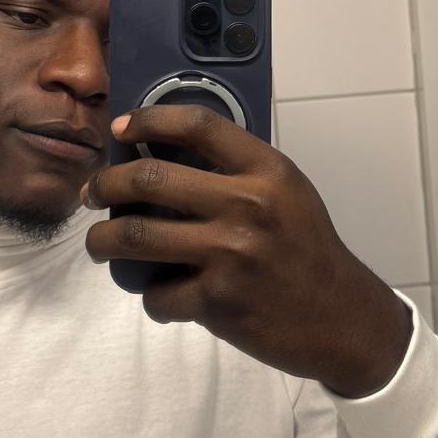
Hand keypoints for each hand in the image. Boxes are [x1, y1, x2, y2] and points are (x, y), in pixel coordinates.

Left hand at [81, 104, 411, 396]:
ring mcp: (229, 253)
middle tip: (95, 193)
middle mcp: (247, 205)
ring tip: (101, 243)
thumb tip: (165, 160)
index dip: (149, 119)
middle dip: (106, 184)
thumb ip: (238, 174)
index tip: (121, 128)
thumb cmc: (309, 253)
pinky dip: (152, 298)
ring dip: (104, 241)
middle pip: (148, 178)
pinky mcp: (217, 300)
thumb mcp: (287, 195)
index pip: (197, 125)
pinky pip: (157, 295)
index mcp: (267, 171)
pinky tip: (164, 297)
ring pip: (134, 237)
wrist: (342, 318)